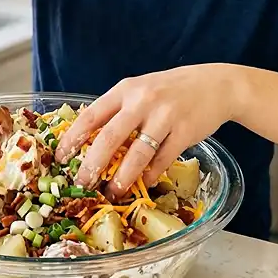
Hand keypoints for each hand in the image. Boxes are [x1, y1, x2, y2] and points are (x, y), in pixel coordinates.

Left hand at [54, 64, 241, 200]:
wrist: (216, 85)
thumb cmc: (170, 90)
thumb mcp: (140, 90)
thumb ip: (118, 111)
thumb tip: (89, 142)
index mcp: (125, 89)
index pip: (91, 115)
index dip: (73, 138)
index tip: (61, 157)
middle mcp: (143, 101)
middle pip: (110, 137)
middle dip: (93, 164)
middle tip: (82, 183)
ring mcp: (165, 116)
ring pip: (138, 153)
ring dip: (122, 177)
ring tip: (112, 192)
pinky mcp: (185, 132)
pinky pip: (163, 159)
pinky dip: (151, 174)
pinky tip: (144, 182)